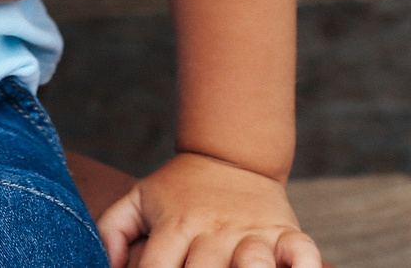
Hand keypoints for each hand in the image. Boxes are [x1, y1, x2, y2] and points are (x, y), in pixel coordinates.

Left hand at [96, 153, 320, 267]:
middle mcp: (213, 231)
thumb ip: (113, 229)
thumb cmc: (180, 190)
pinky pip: (301, 252)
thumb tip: (106, 265)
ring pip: (252, 264)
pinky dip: (303, 266)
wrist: (231, 155)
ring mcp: (251, 232)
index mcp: (176, 225)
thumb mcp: (139, 200)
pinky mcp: (286, 232)